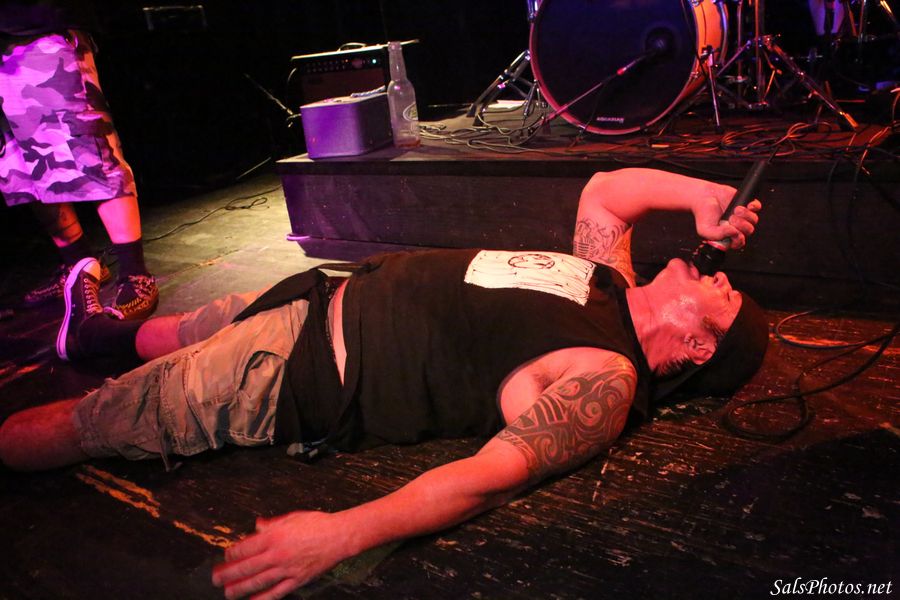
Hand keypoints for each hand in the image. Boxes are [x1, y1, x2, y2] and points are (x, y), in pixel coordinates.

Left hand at [211, 510, 348, 598]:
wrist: (340, 536)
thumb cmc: (317, 524)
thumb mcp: (292, 517)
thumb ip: (272, 523)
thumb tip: (257, 526)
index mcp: (274, 536)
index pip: (245, 548)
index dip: (231, 554)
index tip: (225, 557)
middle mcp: (277, 554)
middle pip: (246, 567)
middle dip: (228, 574)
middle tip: (216, 579)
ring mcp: (286, 569)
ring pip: (258, 582)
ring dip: (240, 588)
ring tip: (228, 593)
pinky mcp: (297, 580)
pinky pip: (276, 592)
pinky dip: (262, 598)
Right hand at [692, 185, 761, 249]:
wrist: (703, 197)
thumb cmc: (703, 214)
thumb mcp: (704, 230)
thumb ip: (717, 235)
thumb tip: (733, 232)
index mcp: (728, 236)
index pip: (739, 242)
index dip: (739, 239)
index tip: (734, 233)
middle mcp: (737, 227)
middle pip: (748, 231)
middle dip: (741, 225)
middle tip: (731, 219)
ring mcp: (742, 217)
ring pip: (753, 220)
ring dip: (746, 215)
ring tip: (735, 210)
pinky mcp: (746, 204)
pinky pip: (757, 207)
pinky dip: (754, 206)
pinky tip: (747, 205)